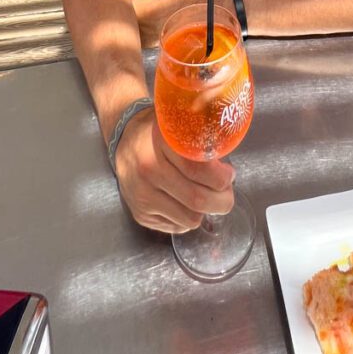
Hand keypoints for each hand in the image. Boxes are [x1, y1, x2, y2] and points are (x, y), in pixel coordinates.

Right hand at [114, 110, 234, 233]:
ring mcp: (142, 195)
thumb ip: (200, 140)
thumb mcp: (177, 126)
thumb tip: (227, 166)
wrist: (123, 141)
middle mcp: (148, 169)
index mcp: (161, 143)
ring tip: (206, 195)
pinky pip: (177, 227)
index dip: (221, 177)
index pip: (198, 169)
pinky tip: (185, 202)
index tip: (229, 174)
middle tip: (226, 192)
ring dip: (206, 211)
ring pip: (190, 218)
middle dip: (222, 200)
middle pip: (197, 199)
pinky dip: (188, 217)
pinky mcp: (140, 214)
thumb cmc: (158, 133)